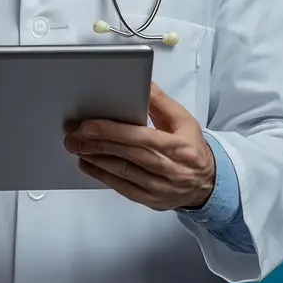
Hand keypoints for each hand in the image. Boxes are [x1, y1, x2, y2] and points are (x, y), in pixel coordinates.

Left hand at [63, 82, 215, 209]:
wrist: (207, 183)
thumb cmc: (192, 148)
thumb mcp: (183, 120)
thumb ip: (160, 101)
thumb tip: (142, 82)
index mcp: (180, 146)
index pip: (143, 138)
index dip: (114, 131)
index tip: (90, 124)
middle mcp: (171, 169)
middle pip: (130, 155)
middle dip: (99, 143)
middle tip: (75, 135)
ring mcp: (161, 188)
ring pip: (124, 173)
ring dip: (96, 159)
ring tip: (77, 146)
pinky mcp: (151, 200)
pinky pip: (123, 189)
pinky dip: (103, 176)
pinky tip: (88, 164)